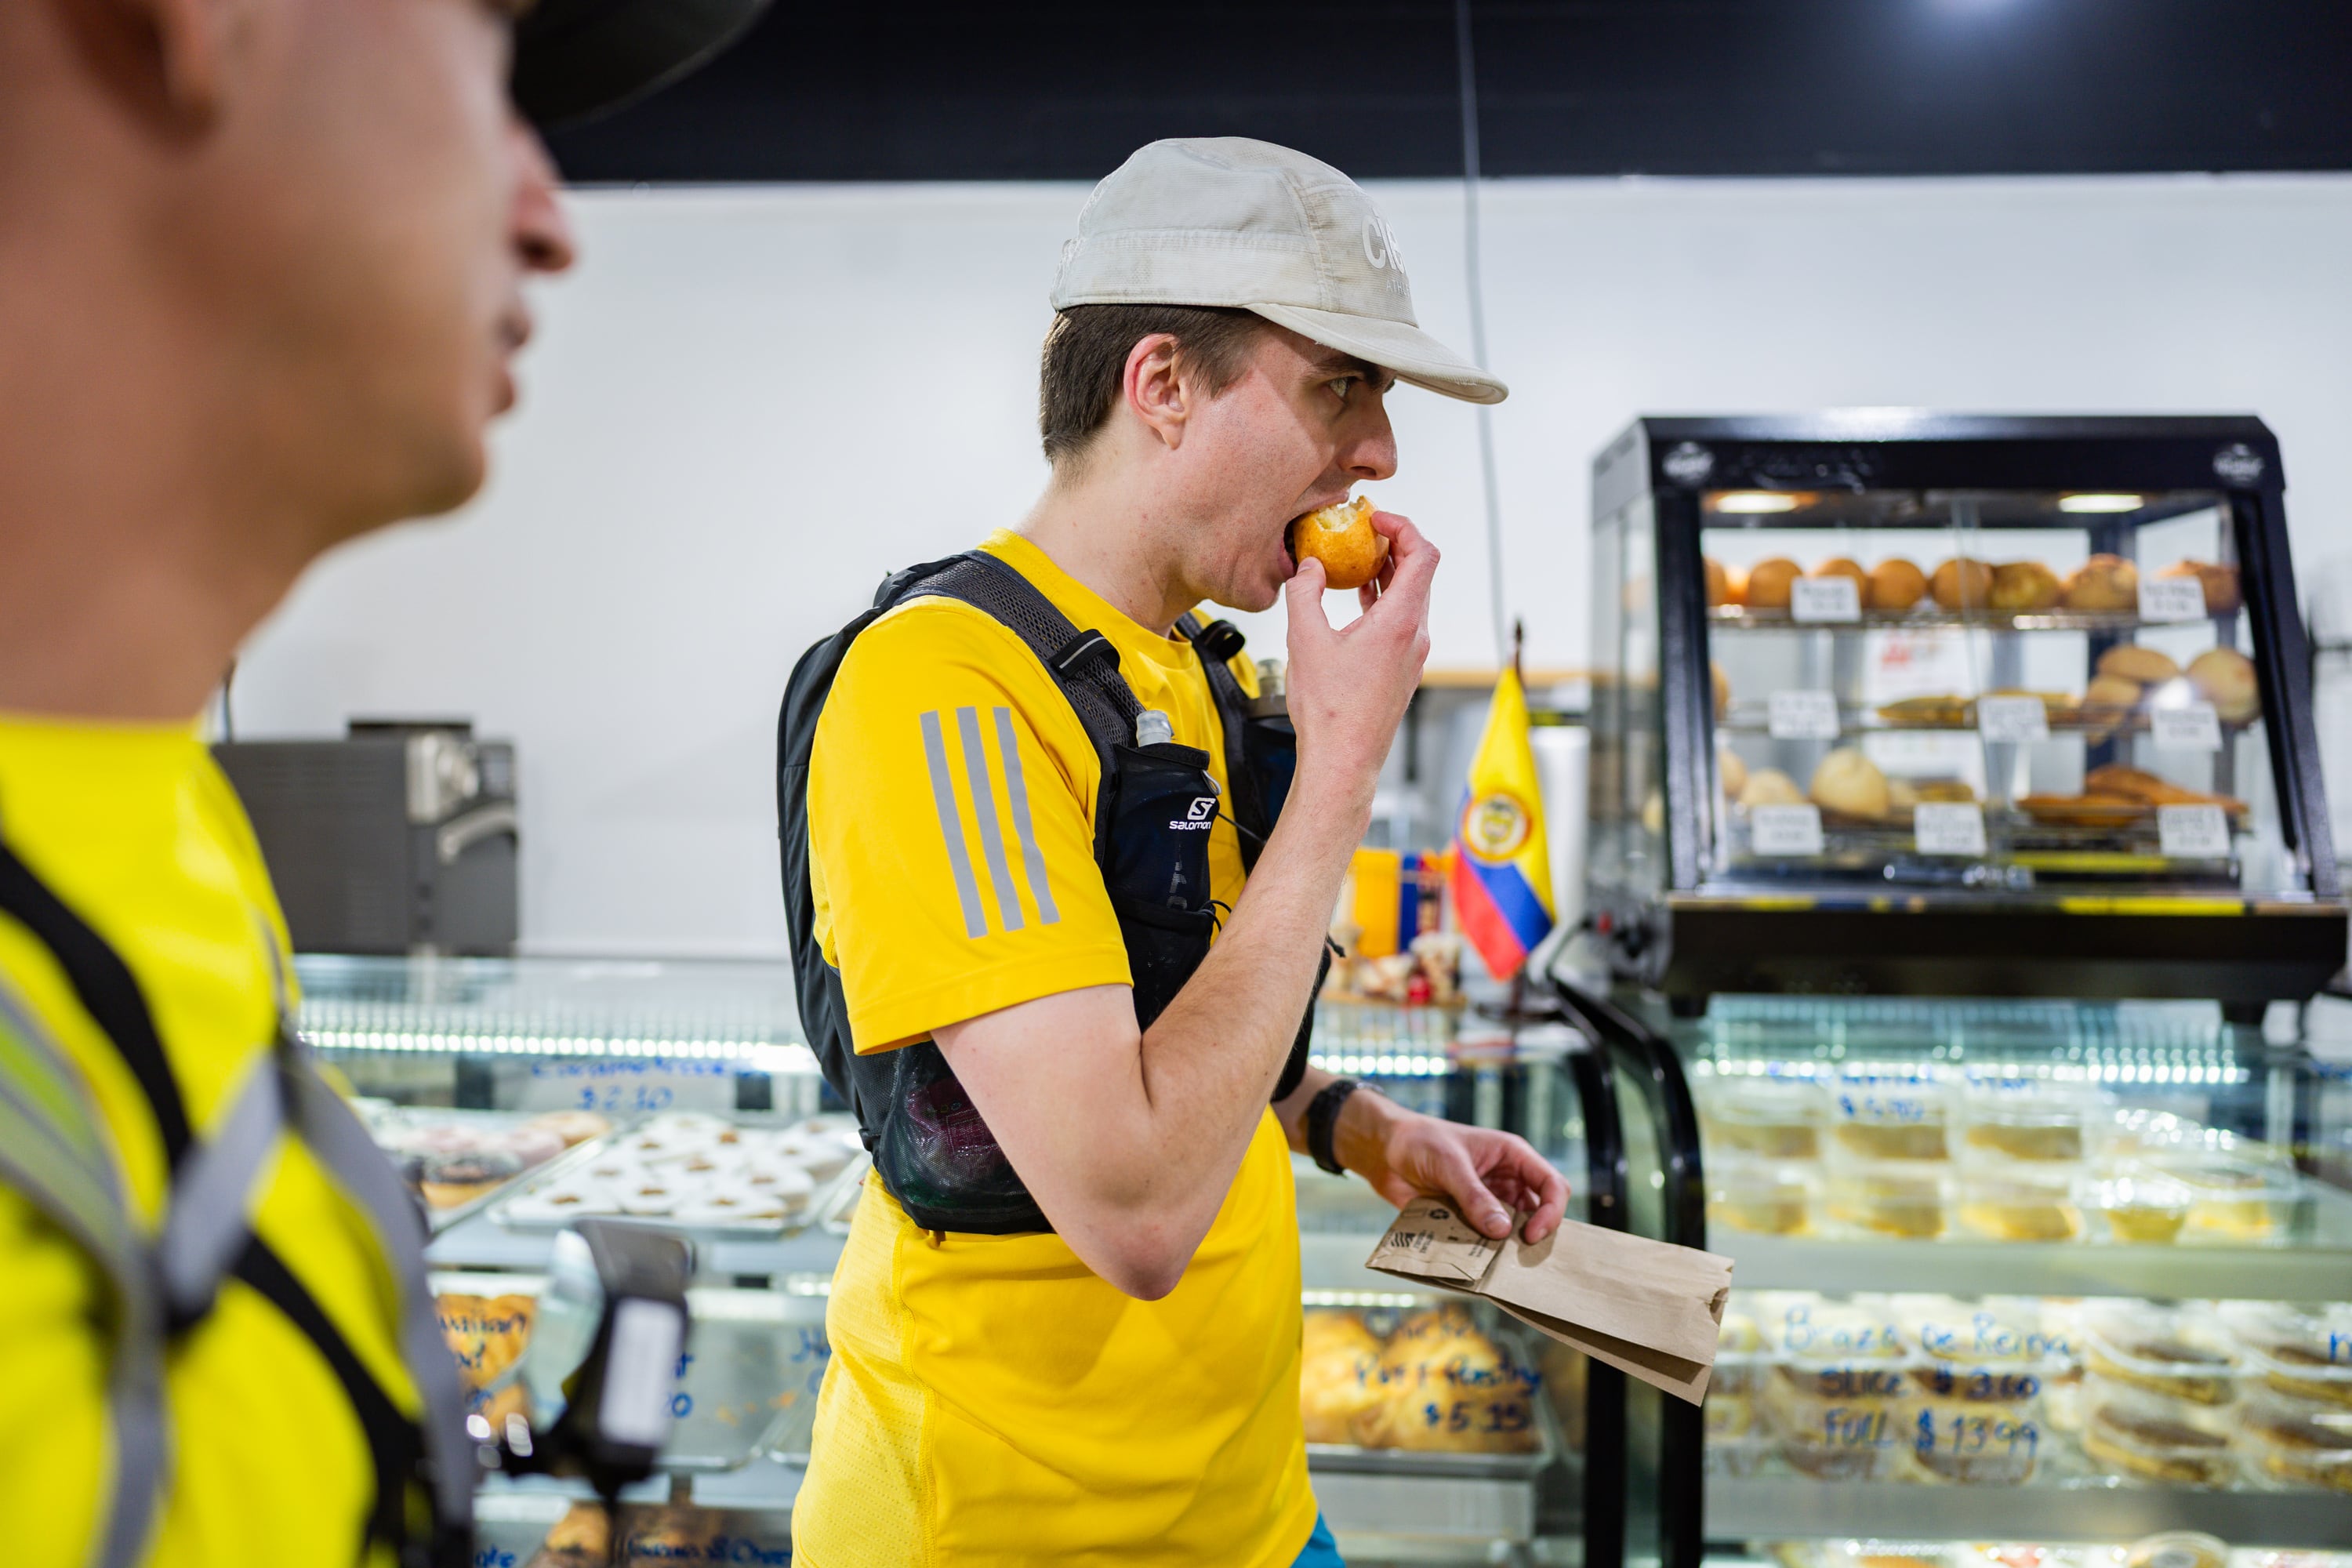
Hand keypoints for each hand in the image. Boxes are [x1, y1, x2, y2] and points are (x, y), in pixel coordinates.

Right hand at [1282, 511, 1435, 809]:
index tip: (1376, 518)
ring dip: (1388, 574)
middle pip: (1420, 573)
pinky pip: (1402, 621)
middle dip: (1393, 545)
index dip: (1404, 526)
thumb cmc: (1330, 711)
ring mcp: (1412, 654)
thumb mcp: (1305, 640)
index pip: (1424, 554)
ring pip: (1411, 598)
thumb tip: (1306, 568)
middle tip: (1362, 534)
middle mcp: (1415, 636)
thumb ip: (1304, 593)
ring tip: (1356, 562)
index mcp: (1401, 622)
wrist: (1343, 760)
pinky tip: (1357, 602)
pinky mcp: (1403, 670)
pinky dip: (1384, 601)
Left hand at [1336, 1090, 1569, 1242]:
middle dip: (1532, 1236)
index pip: (1552, 1185)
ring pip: (1511, 1232)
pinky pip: (1484, 1241)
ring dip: (1505, 1249)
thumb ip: (1474, 1196)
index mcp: (1513, 1157)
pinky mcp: (1468, 1219)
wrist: (1384, 1151)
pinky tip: (1474, 1265)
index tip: (1530, 1234)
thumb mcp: (1449, 1164)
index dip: (1551, 1212)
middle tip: (1518, 1260)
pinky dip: (1482, 1253)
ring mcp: (1488, 1202)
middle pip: (1538, 1214)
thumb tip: (1501, 1231)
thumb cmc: (1419, 1141)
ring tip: (1496, 1266)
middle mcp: (1506, 1181)